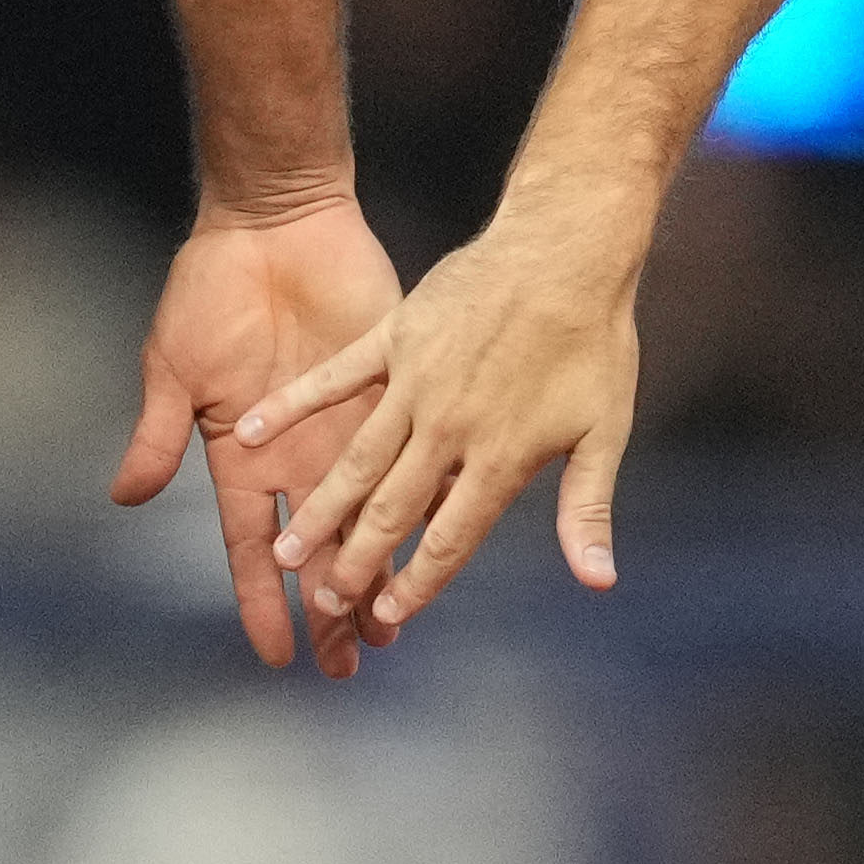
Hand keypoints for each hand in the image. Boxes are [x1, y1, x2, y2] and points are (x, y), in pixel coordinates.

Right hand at [119, 195, 407, 678]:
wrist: (271, 222)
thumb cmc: (209, 288)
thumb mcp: (173, 364)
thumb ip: (159, 434)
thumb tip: (127, 497)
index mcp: (242, 456)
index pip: (252, 549)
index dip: (262, 602)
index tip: (276, 656)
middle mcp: (297, 454)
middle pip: (317, 550)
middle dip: (330, 607)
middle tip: (351, 662)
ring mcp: (346, 426)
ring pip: (368, 518)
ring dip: (380, 570)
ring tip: (398, 624)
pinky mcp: (387, 391)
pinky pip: (412, 453)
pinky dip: (427, 492)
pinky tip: (447, 535)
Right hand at [260, 198, 651, 646]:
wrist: (567, 246)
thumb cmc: (594, 339)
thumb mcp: (607, 430)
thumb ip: (588, 510)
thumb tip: (598, 581)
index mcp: (500, 457)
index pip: (452, 539)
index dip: (420, 584)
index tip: (389, 618)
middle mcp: (449, 429)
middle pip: (392, 510)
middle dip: (357, 562)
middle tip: (325, 602)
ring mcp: (416, 382)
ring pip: (358, 459)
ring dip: (321, 508)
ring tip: (287, 550)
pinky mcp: (396, 336)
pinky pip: (335, 378)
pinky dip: (294, 405)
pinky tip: (256, 430)